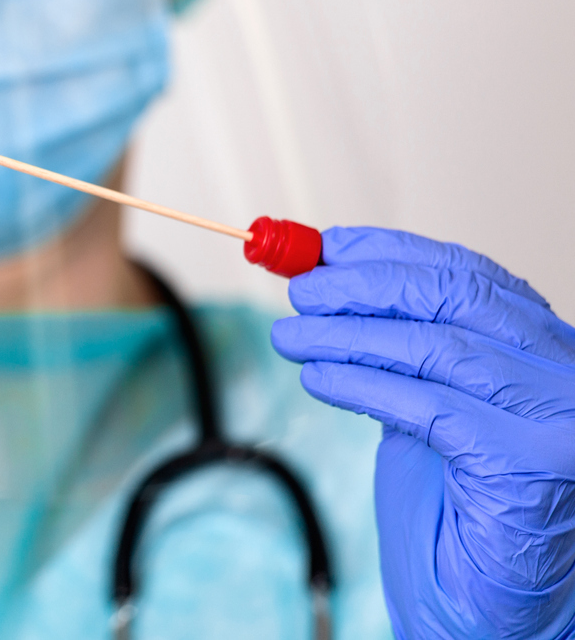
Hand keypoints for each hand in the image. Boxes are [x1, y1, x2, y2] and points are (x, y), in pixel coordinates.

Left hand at [271, 227, 574, 639]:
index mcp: (542, 342)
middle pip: (452, 297)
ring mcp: (556, 414)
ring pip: (435, 347)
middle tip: (297, 292)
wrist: (497, 592)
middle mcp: (563, 369)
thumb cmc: (459, 493)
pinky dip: (363, 386)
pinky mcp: (528, 461)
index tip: (325, 246)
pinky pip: (429, 407)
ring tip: (289, 336)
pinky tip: (318, 378)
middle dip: (361, 287)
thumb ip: (388, 339)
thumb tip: (315, 277)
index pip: (467, 272)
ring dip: (346, 336)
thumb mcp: (422, 394)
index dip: (389, 252)